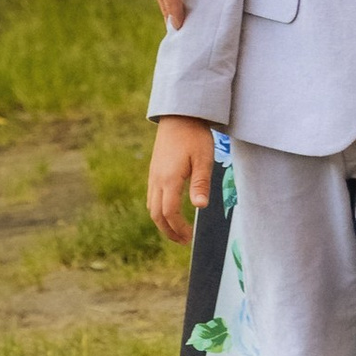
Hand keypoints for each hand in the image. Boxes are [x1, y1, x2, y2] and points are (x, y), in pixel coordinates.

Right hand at [148, 115, 217, 243]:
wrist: (179, 114)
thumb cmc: (194, 135)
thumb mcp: (203, 159)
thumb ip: (200, 183)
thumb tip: (200, 207)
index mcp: (169, 179)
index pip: (169, 212)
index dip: (178, 228)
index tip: (190, 237)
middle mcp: (157, 180)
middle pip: (156, 214)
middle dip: (169, 231)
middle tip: (183, 241)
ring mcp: (153, 175)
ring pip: (152, 207)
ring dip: (163, 222)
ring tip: (178, 230)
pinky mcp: (154, 170)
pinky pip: (152, 196)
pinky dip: (159, 210)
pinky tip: (170, 211)